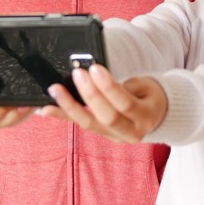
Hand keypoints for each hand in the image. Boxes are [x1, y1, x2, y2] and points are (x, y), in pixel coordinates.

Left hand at [40, 64, 166, 142]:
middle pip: (105, 116)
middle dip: (89, 94)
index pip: (124, 103)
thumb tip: (95, 76)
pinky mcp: (101, 134)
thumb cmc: (150, 95)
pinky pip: (80, 124)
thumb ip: (124, 84)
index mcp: (146, 116)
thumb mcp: (147, 85)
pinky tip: (45, 109)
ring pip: (89, 123)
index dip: (108, 87)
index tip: (94, 68)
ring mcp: (114, 136)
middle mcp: (130, 132)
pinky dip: (62, 116)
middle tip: (77, 73)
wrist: (157, 116)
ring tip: (54, 90)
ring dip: (69, 106)